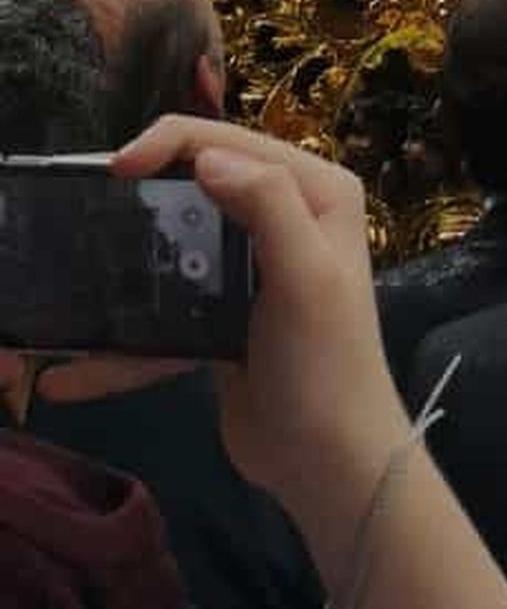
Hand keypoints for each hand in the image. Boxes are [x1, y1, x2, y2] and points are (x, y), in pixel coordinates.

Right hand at [98, 118, 407, 558]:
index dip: (172, 143)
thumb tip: (205, 155)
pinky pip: (169, 310)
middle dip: (147, 195)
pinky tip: (74, 371)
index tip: (115, 170)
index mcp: (317, 191)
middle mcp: (288, 216)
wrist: (329, 465)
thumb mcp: (306, 277)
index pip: (234, 142)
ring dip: (131, 265)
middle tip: (92, 211)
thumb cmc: (326, 364)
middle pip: (201, 185)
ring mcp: (253, 268)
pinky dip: (127, 339)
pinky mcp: (224, 317)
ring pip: (179, 245)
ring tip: (78, 274)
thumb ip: (266, 204)